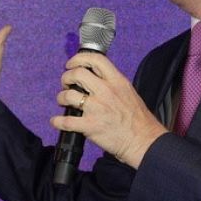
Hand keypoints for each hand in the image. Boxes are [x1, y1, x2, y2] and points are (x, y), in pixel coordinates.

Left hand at [51, 52, 167, 167]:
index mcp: (117, 82)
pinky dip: (57, 121)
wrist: (144, 141)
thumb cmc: (138, 120)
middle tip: (66, 84)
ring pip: (68, 95)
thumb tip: (94, 78)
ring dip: (61, 97)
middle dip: (66, 77)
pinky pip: (66, 121)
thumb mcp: (128, 92)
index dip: (78, 59)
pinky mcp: (90, 126)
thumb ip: (112, 83)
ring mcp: (97, 108)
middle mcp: (106, 92)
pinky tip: (56, 121)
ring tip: (63, 101)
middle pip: (77, 74)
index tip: (71, 64)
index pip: (96, 59)